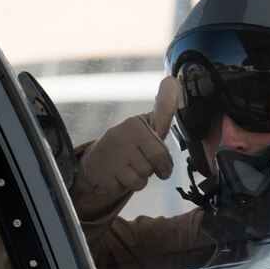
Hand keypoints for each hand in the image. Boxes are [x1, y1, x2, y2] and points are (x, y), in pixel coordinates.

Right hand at [72, 76, 179, 210]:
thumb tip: (172, 80)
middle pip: (151, 169)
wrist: (97, 160)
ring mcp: (110, 156)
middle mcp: (121, 137)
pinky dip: (122, 186)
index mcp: (135, 125)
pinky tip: (115, 174)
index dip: (164, 165)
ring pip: (139, 181)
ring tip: (128, 168)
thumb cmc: (131, 142)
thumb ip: (164, 107)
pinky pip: (123, 188)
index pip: (160, 153)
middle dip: (150, 171)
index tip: (163, 170)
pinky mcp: (101, 173)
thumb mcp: (149, 124)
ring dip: (137, 180)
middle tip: (142, 164)